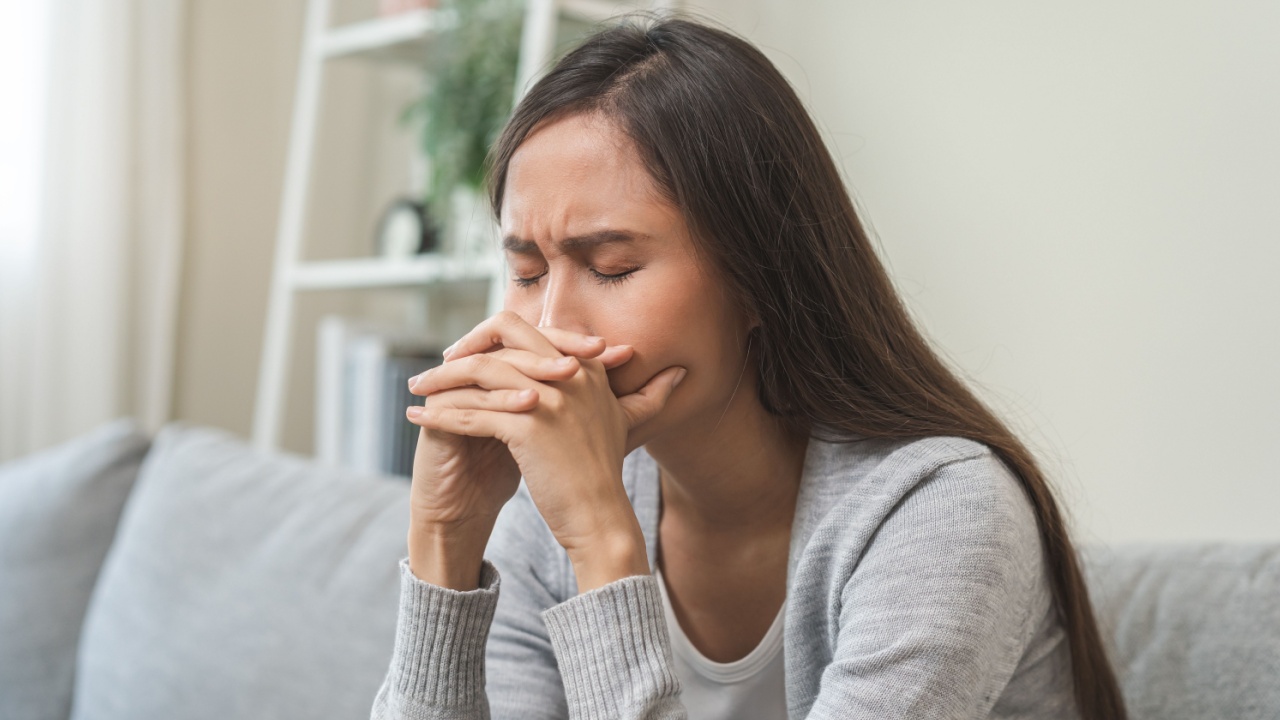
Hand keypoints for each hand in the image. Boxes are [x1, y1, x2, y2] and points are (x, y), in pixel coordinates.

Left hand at [407, 311, 686, 585]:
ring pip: (480, 370)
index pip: (531, 329)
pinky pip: (472, 411)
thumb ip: (648, 395)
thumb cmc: (602, 474)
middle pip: (503, 333)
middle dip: (465, 344)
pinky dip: (439, 413)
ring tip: (416, 389)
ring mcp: (549, 399)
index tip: (470, 353)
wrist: (600, 518)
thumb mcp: (623, 422)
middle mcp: (568, 374)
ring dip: (442, 378)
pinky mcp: (528, 428)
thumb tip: (680, 374)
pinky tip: (416, 419)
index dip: (495, 336)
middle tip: (438, 364)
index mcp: (584, 368)